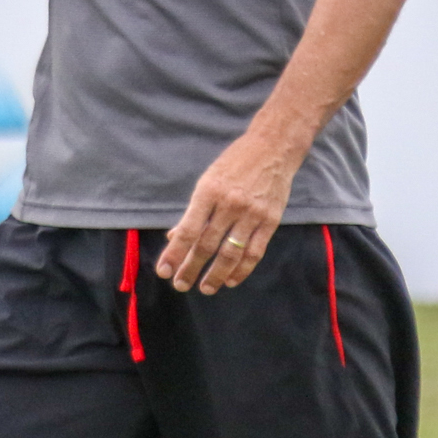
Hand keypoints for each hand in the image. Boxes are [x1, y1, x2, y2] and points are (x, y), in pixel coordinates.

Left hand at [155, 129, 303, 294]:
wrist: (273, 148)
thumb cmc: (234, 163)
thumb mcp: (208, 180)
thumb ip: (194, 211)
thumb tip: (174, 238)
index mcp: (208, 192)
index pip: (187, 230)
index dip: (174, 254)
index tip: (164, 271)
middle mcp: (229, 204)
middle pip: (206, 245)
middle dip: (191, 268)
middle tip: (181, 285)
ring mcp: (251, 214)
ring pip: (230, 253)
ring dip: (216, 275)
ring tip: (205, 288)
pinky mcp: (270, 221)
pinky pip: (254, 252)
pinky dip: (242, 270)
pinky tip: (231, 280)